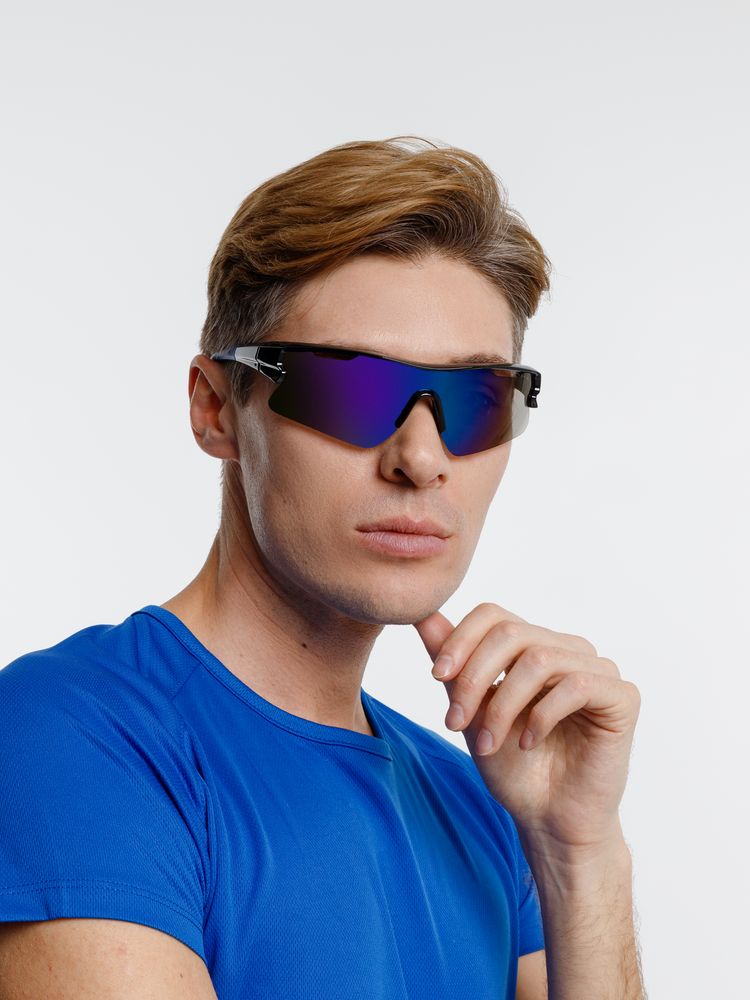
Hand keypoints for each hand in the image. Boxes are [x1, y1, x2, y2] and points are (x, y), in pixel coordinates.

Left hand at [413, 603, 640, 853]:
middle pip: (511, 633)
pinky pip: (576, 686)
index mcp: (534, 646)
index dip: (460, 639)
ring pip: (538, 659)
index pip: (494, 614)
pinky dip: (541, 716)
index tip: (436, 677)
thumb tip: (422, 615)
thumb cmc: (513, 768)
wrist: (549, 820)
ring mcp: (598, 670)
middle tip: (454, 722)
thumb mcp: (471, 710)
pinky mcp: (622, 697)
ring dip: (502, 706)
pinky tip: (529, 742)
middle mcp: (567, 650)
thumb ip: (452, 663)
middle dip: (474, 677)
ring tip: (488, 744)